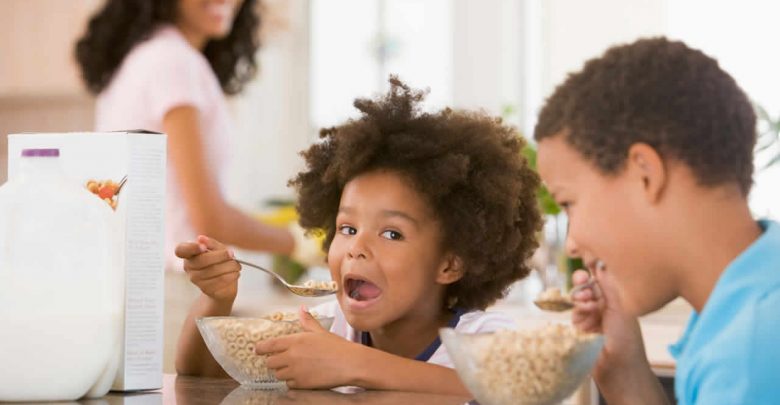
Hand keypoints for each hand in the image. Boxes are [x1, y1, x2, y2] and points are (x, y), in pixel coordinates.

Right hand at [175, 235, 239, 302]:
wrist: (225, 285)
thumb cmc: (220, 263)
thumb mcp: (218, 249)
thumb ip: (211, 244)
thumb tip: (200, 238)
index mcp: (189, 254)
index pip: (180, 250)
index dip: (191, 248)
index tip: (203, 247)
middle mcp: (188, 267)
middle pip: (202, 260)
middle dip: (220, 256)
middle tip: (232, 254)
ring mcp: (195, 279)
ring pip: (213, 270)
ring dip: (229, 266)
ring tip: (237, 266)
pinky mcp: (205, 289)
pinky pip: (220, 280)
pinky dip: (231, 275)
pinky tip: (236, 273)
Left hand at [256, 306, 364, 388]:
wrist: (349, 364)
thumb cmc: (337, 347)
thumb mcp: (320, 331)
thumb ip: (307, 321)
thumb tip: (302, 309)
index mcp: (294, 341)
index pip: (268, 345)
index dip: (260, 348)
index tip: (257, 349)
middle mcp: (291, 356)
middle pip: (270, 363)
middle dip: (274, 361)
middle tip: (283, 360)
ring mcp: (295, 372)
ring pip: (278, 375)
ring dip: (283, 372)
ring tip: (295, 368)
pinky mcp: (301, 384)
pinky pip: (289, 385)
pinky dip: (292, 382)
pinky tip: (303, 377)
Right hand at [571, 267, 649, 382]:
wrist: (618, 368)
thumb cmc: (626, 338)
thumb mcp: (619, 308)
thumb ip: (607, 286)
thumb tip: (600, 264)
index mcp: (616, 301)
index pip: (599, 281)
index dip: (591, 275)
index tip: (586, 272)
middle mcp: (602, 308)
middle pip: (585, 289)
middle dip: (582, 287)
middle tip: (583, 289)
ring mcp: (590, 319)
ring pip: (577, 301)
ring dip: (581, 302)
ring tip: (589, 308)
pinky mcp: (579, 330)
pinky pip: (573, 315)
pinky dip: (577, 314)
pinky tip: (585, 321)